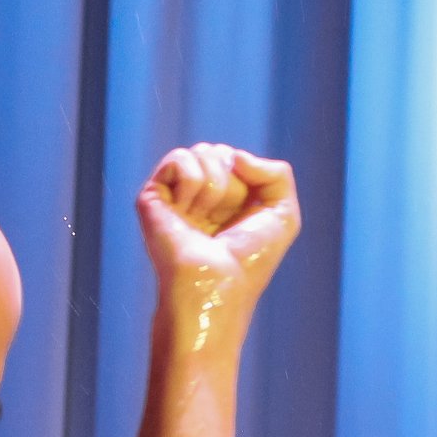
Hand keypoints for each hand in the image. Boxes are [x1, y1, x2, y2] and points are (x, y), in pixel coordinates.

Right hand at [135, 143, 301, 338]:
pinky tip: (187, 210)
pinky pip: (179, 159)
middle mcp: (198, 195)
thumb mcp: (284, 215)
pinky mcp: (152, 196)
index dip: (251, 182)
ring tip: (204, 220)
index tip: (244, 220)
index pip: (238, 159)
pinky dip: (193, 182)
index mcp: (226, 199)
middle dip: (233, 183)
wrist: (217, 285)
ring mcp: (174, 195)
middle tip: (223, 222)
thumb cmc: (249, 262)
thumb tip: (235, 156)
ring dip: (215, 185)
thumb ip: (278, 173)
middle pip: (220, 152)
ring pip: (201, 151)